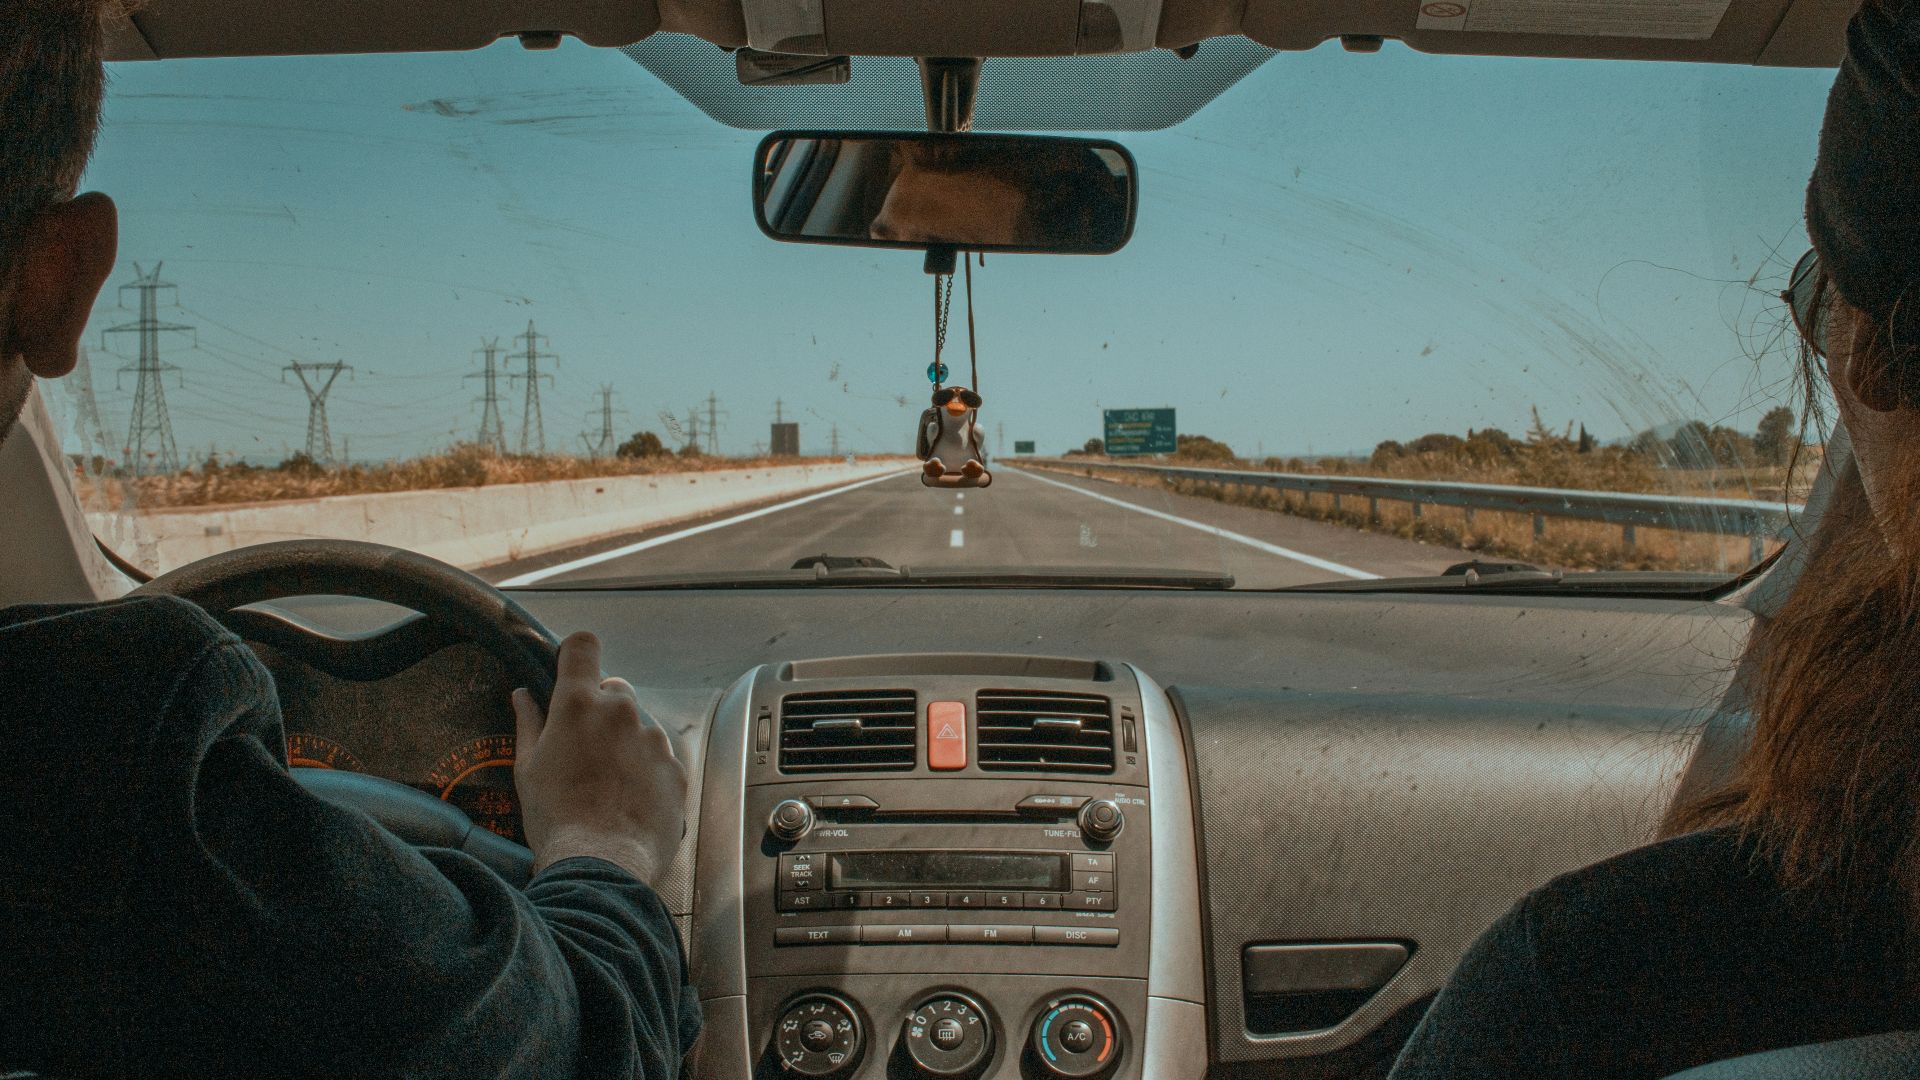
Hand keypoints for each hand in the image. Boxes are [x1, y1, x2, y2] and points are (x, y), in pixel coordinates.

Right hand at [512, 631, 687, 883]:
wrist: (601, 864)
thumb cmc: (554, 817)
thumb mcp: (527, 769)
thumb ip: (529, 723)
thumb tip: (522, 695)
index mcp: (580, 704)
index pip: (583, 646)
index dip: (577, 654)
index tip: (572, 671)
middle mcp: (623, 712)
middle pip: (614, 690)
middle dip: (601, 709)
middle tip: (584, 748)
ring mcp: (653, 739)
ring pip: (638, 726)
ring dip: (625, 742)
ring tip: (606, 784)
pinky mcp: (676, 768)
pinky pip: (658, 757)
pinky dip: (646, 770)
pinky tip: (628, 800)